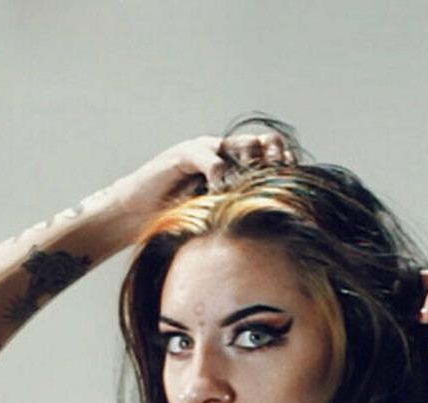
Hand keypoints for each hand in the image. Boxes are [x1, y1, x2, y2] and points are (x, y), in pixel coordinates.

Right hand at [109, 129, 295, 230]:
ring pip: (243, 145)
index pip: (270, 154)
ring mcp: (204, 151)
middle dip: (276, 161)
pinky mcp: (184, 156)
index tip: (294, 184)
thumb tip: (274, 234)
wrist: (132, 216)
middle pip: (263, 143)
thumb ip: (236, 215)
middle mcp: (222, 154)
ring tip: (253, 185)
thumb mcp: (213, 220)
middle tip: (279, 181)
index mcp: (233, 168)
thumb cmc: (172, 222)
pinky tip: (219, 191)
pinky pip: (211, 156)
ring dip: (253, 163)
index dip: (285, 165)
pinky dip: (220, 172)